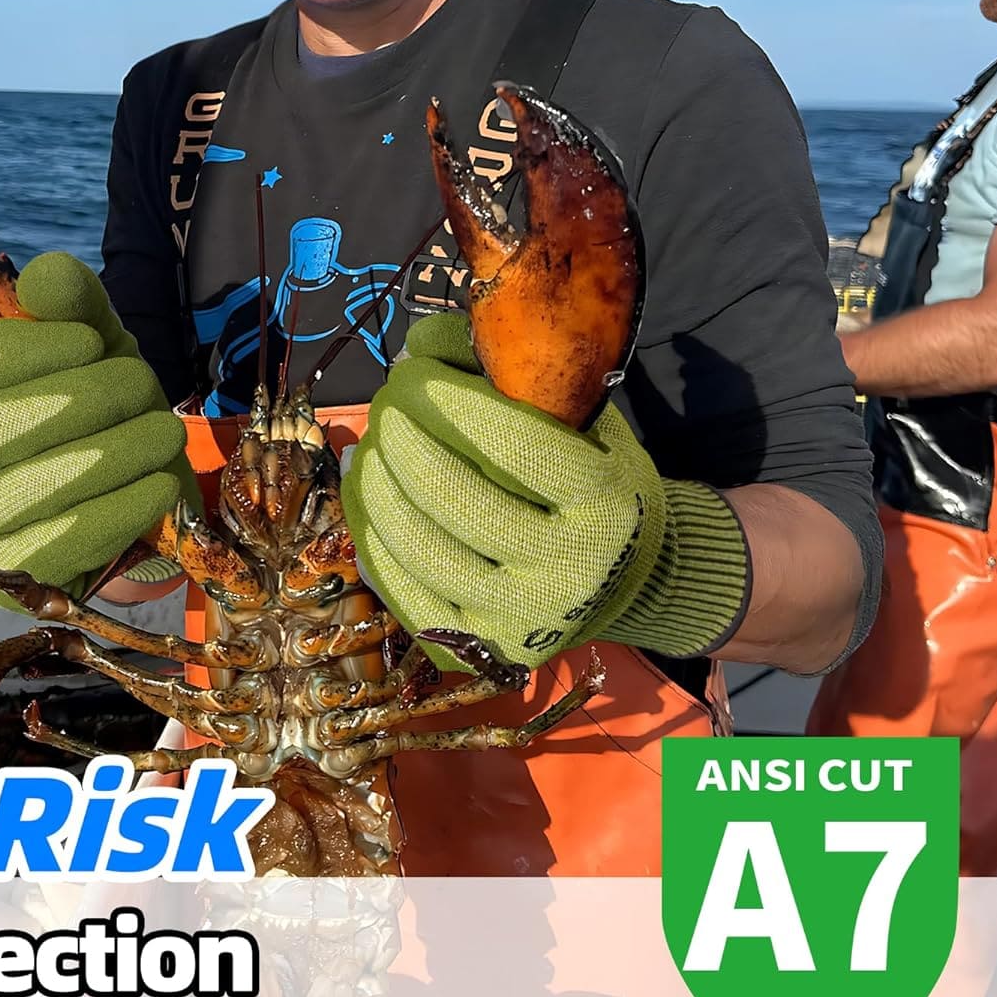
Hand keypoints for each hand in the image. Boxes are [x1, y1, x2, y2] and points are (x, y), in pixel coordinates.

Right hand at [0, 253, 194, 608]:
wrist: (98, 495)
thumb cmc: (81, 405)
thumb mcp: (78, 344)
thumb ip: (68, 301)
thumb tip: (49, 277)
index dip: (32, 350)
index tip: (93, 342)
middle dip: (84, 399)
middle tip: (141, 384)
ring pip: (34, 487)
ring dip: (114, 453)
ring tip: (164, 432)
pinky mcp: (6, 578)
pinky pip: (64, 542)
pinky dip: (121, 508)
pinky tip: (160, 482)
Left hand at [342, 312, 748, 669]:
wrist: (630, 574)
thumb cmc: (596, 476)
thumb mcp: (579, 416)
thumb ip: (510, 375)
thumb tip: (418, 345)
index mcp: (604, 500)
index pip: (513, 445)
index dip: (448, 402)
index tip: (410, 372)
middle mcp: (570, 570)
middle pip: (456, 499)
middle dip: (401, 441)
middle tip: (383, 407)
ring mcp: (523, 619)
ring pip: (422, 550)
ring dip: (378, 488)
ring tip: (366, 449)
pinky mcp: (483, 651)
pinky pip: (406, 595)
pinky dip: (374, 542)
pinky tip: (367, 499)